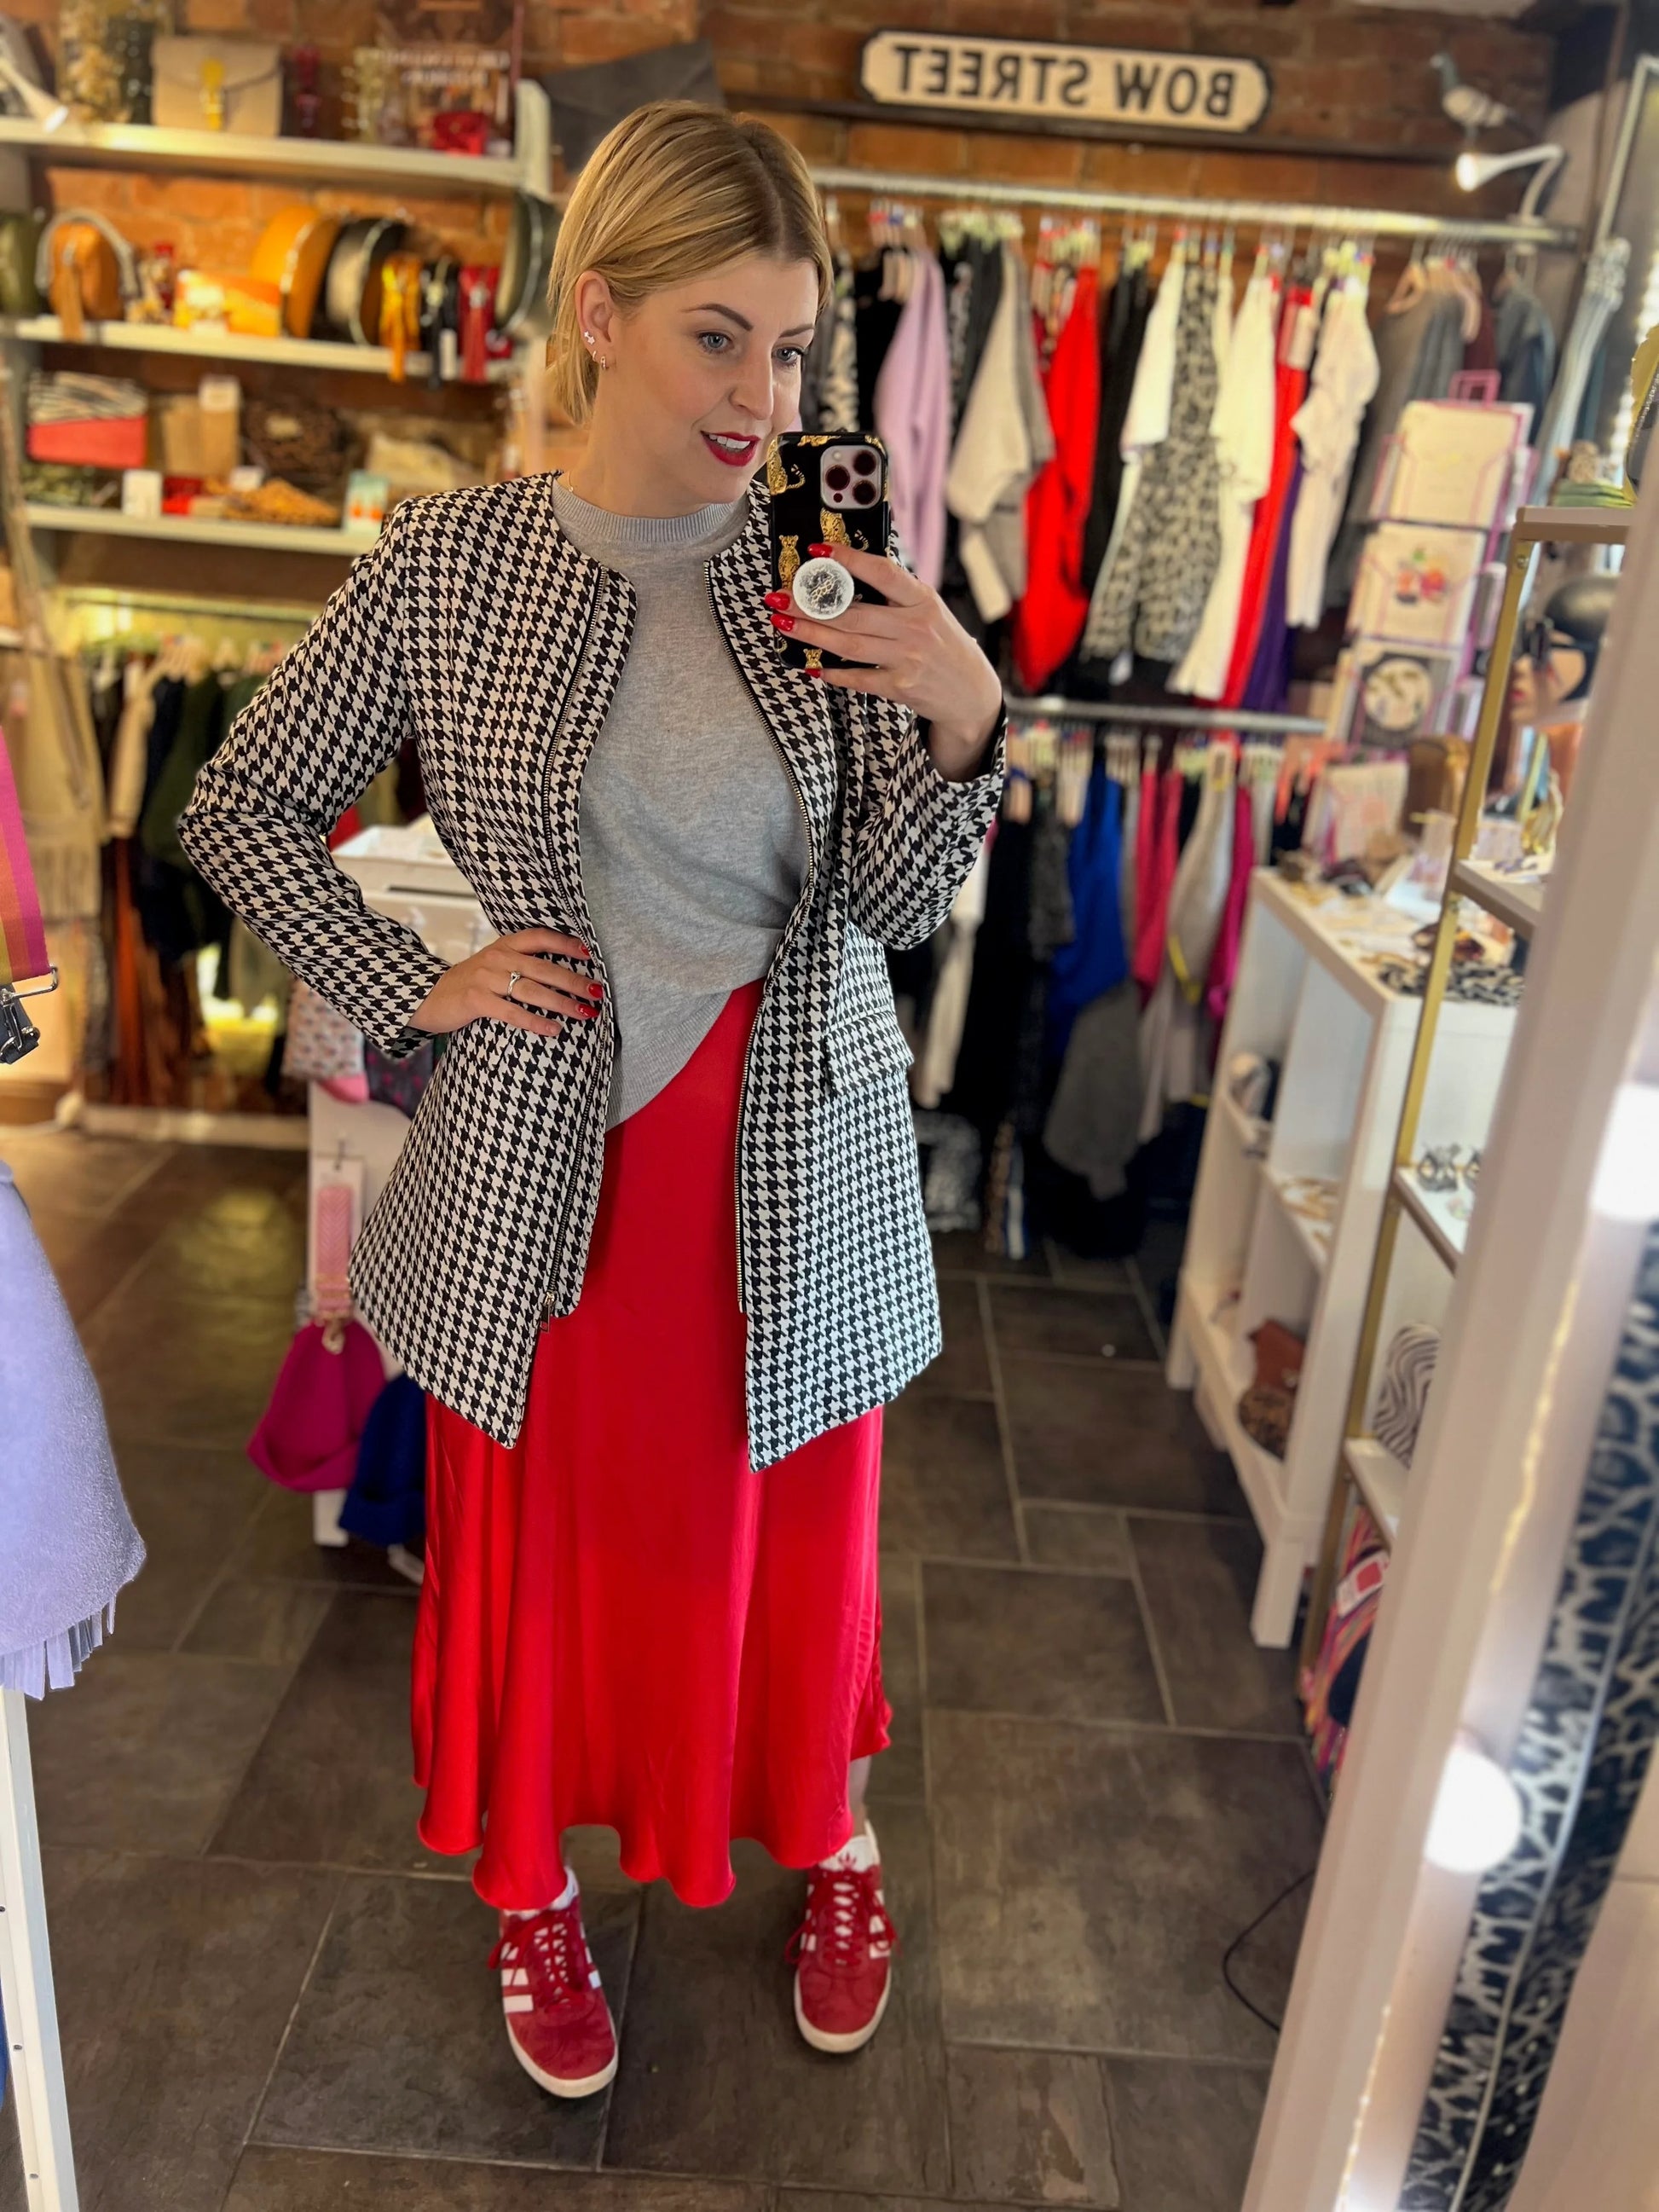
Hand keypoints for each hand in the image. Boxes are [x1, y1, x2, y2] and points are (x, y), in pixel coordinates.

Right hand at [412, 928, 602, 1040]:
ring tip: (585, 1013)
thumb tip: (563, 976)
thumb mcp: (494, 966)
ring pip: (532, 989)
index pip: (539, 937)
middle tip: (597, 992)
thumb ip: (521, 965)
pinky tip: (554, 1030)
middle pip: (543, 967)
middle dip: (573, 980)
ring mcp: (485, 978)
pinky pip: (511, 1012)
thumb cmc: (469, 984)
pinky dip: (535, 1021)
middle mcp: (496, 958)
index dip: (565, 943)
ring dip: (562, 1002)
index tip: (589, 953)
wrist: (427, 996)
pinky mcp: (476, 1000)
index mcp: (504, 946)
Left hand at [766, 546, 1002, 758]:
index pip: (882, 572)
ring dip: (811, 634)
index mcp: (922, 600)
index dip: (848, 560)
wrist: (971, 692)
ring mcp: (907, 659)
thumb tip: (847, 575)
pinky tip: (810, 662)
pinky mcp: (899, 687)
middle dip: (809, 605)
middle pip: (853, 613)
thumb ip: (897, 595)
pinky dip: (831, 671)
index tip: (817, 551)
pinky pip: (857, 677)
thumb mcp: (929, 611)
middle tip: (780, 597)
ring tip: (783, 624)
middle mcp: (915, 628)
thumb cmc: (943, 644)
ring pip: (848, 644)